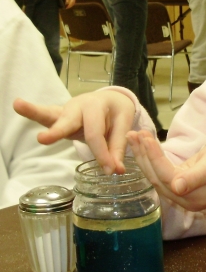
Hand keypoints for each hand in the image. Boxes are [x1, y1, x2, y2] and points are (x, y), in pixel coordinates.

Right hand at [13, 90, 135, 173]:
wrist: (110, 100)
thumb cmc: (115, 114)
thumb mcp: (121, 127)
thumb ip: (117, 148)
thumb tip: (116, 171)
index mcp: (98, 106)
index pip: (96, 134)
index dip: (102, 154)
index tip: (110, 171)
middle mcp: (79, 105)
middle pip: (69, 121)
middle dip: (58, 132)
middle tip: (43, 139)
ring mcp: (66, 110)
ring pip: (50, 113)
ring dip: (34, 112)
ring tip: (19, 105)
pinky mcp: (58, 117)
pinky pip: (44, 115)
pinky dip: (31, 111)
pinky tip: (19, 104)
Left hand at [127, 131, 205, 211]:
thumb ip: (197, 176)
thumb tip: (176, 188)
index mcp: (196, 198)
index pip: (168, 177)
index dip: (154, 158)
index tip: (145, 138)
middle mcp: (186, 201)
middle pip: (157, 178)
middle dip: (144, 155)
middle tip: (134, 133)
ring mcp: (181, 195)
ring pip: (155, 175)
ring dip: (143, 156)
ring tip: (133, 136)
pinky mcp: (178, 185)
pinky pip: (159, 172)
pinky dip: (149, 158)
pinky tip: (141, 145)